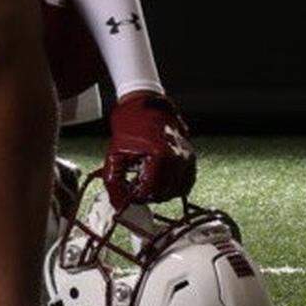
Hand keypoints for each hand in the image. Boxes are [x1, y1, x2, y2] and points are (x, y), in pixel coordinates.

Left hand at [104, 91, 196, 207]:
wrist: (144, 103)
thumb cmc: (131, 122)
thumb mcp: (115, 152)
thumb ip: (114, 180)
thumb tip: (118, 202)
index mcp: (162, 155)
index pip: (151, 191)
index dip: (137, 196)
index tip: (129, 194)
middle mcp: (179, 157)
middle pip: (165, 193)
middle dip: (148, 194)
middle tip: (136, 187)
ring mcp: (188, 157)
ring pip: (177, 190)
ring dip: (161, 192)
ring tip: (147, 180)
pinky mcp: (191, 157)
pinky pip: (186, 182)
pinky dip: (174, 187)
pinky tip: (160, 180)